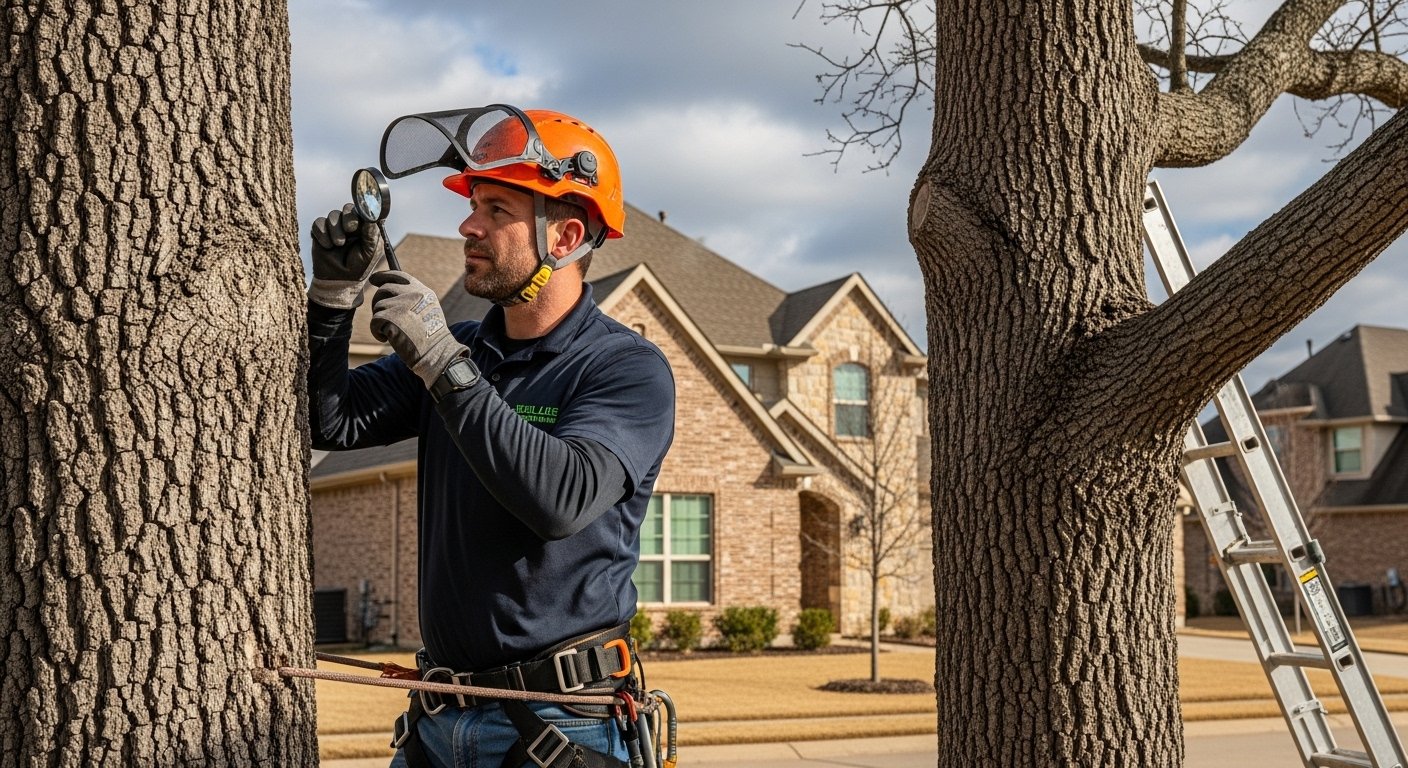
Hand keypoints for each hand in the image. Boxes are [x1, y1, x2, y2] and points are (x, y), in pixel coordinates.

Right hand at [307, 203, 384, 308]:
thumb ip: (371, 234)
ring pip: (333, 215)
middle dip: (348, 217)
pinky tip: (327, 246)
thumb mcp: (369, 252)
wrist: (338, 281)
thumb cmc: (358, 267)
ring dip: (336, 229)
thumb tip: (372, 217)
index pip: (364, 211)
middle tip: (350, 229)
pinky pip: (318, 222)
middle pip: (348, 208)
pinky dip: (322, 233)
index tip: (363, 216)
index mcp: (364, 228)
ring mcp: (335, 227)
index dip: (363, 210)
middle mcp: (350, 224)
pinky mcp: (320, 232)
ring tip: (338, 244)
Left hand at [369, 271, 468, 387]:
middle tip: (383, 316)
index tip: (374, 279)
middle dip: (379, 302)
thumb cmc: (430, 337)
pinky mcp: (391, 317)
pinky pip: (375, 320)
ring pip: (378, 306)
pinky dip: (377, 331)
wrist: (435, 353)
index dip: (383, 276)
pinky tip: (387, 338)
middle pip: (384, 289)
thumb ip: (411, 298)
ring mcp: (402, 305)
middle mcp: (413, 294)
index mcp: (423, 291)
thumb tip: (384, 288)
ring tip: (392, 331)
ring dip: (380, 320)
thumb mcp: (427, 311)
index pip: (399, 275)